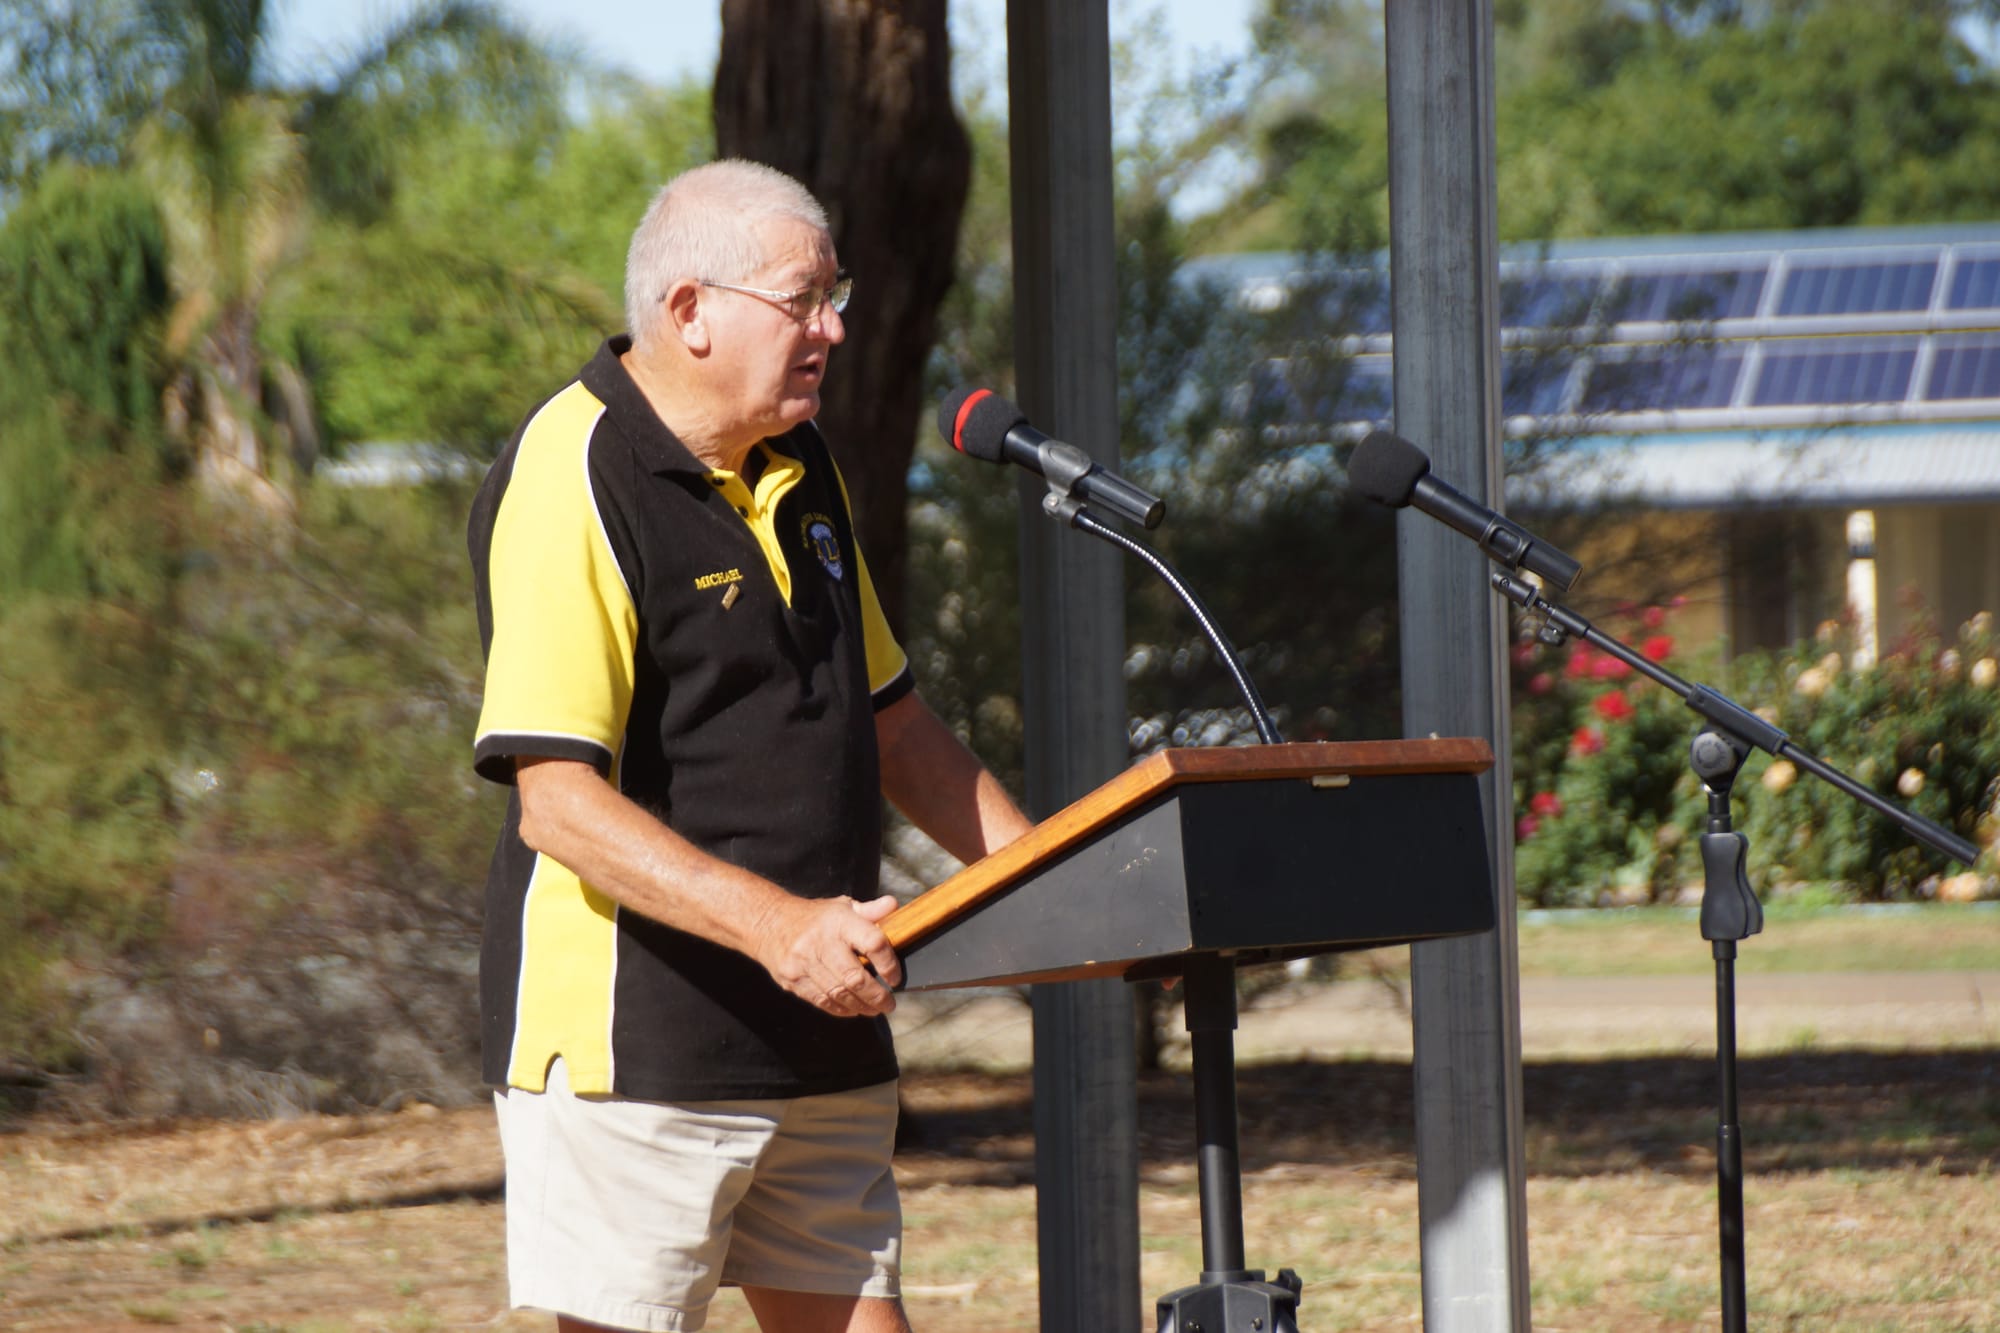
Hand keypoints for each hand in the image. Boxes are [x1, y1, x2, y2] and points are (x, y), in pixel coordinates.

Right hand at [755, 894, 903, 1017]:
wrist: (768, 923)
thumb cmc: (814, 918)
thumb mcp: (842, 906)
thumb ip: (870, 910)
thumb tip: (893, 905)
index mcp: (839, 922)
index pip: (873, 942)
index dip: (889, 963)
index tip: (896, 977)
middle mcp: (821, 943)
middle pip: (855, 977)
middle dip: (877, 995)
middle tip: (889, 1004)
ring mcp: (804, 963)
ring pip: (839, 993)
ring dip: (861, 1006)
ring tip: (875, 1009)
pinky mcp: (793, 980)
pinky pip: (821, 1000)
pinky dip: (841, 1009)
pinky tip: (853, 1009)